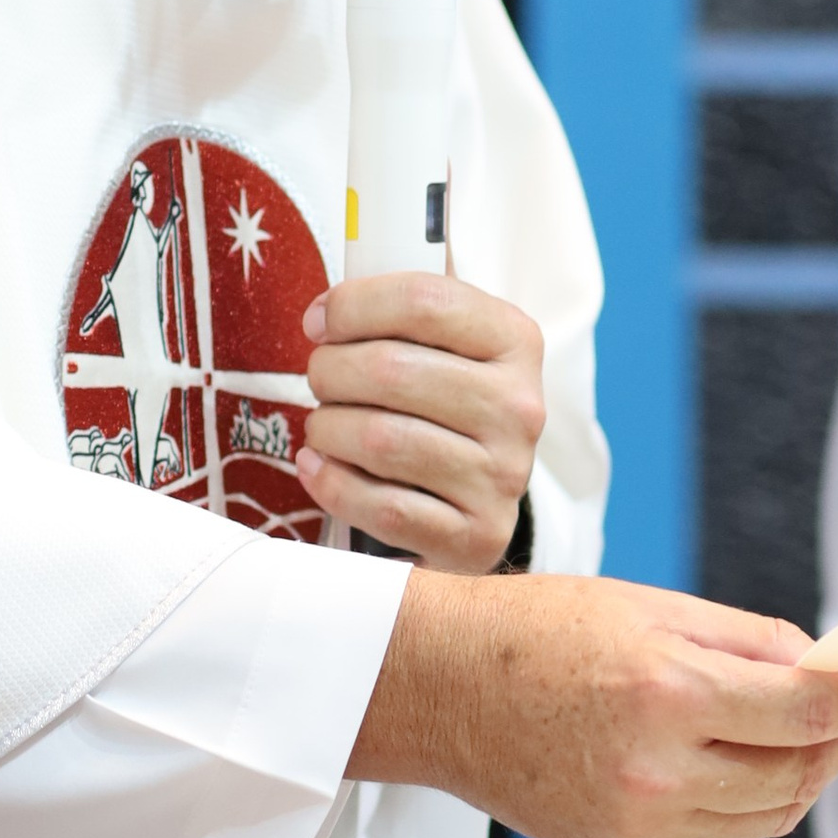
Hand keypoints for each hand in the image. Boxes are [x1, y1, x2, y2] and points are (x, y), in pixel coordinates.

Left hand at [296, 274, 543, 572]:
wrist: (479, 496)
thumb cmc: (445, 406)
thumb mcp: (444, 345)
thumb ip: (394, 316)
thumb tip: (323, 316)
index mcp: (514, 341)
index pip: (424, 302)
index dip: (353, 306)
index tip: (319, 322)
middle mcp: (518, 407)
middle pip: (391, 369)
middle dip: (330, 371)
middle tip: (320, 380)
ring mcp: (502, 476)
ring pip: (381, 439)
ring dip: (328, 428)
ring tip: (323, 426)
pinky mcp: (477, 536)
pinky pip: (384, 508)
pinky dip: (334, 484)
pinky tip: (319, 467)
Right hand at [346, 569, 837, 837]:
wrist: (442, 690)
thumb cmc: (537, 632)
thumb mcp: (651, 607)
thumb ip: (748, 641)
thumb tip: (826, 666)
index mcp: (669, 691)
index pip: (809, 713)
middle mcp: (658, 768)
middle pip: (799, 771)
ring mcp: (640, 821)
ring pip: (768, 813)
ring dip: (803, 774)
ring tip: (806, 735)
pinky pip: (716, 831)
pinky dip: (745, 798)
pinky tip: (737, 761)